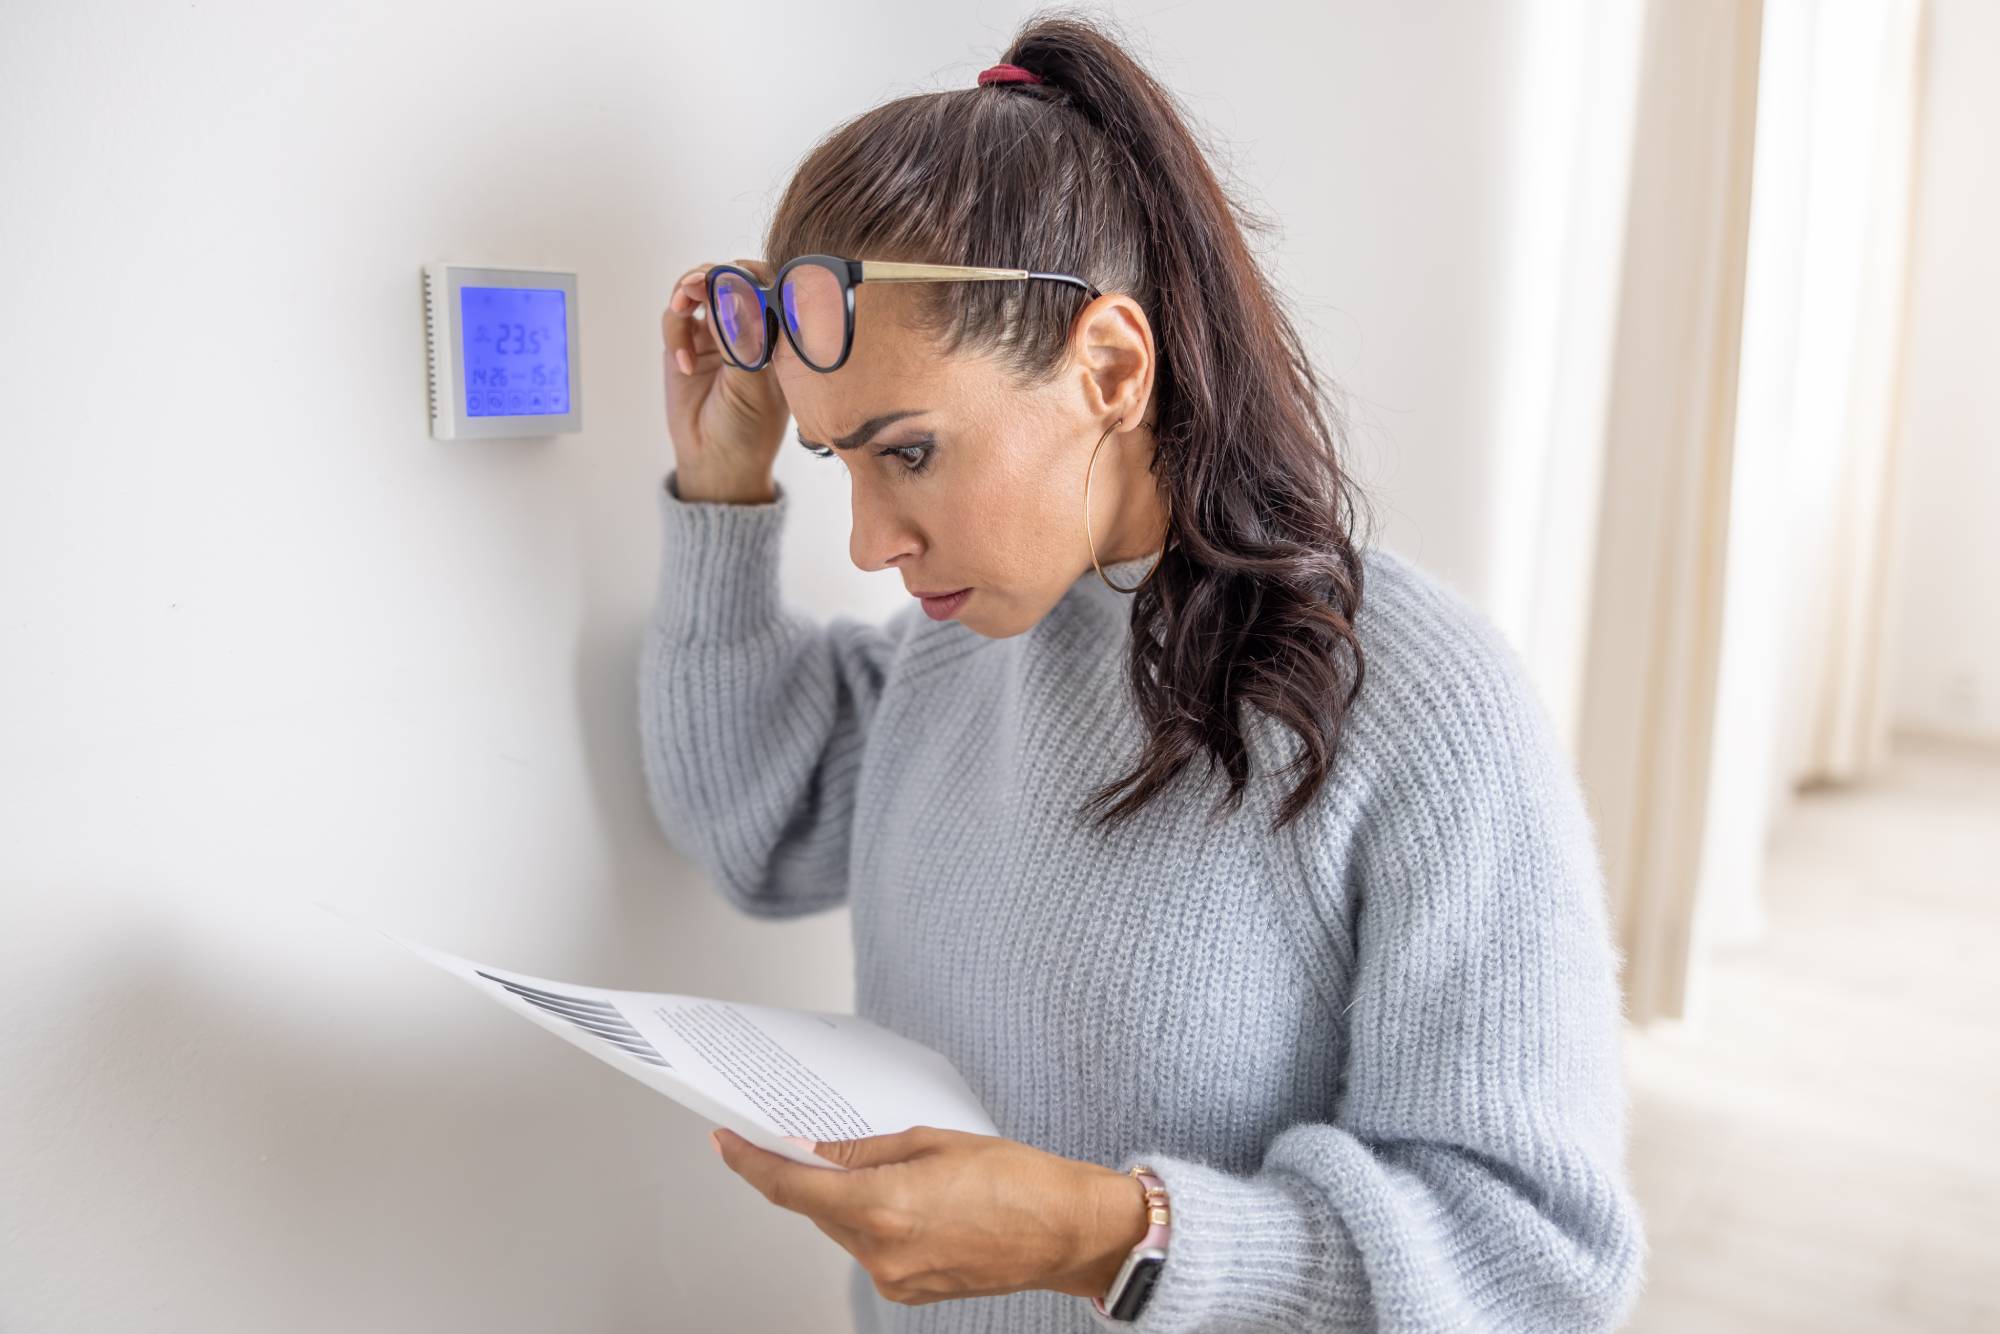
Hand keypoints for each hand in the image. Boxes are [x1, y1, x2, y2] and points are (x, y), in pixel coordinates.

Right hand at [661, 259, 791, 500]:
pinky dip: (676, 332)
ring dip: (689, 291)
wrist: (717, 462)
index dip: (749, 273)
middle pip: (729, 277)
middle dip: (714, 276)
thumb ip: (740, 337)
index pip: (768, 285)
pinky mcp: (685, 343)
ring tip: (683, 306)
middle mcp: (746, 325)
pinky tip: (686, 365)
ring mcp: (714, 332)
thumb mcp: (753, 383)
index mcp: (776, 332)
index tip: (735, 278)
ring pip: (698, 288)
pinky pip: (676, 318)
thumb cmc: (749, 429)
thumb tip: (727, 292)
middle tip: (698, 284)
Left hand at [710, 1124, 1150, 1305]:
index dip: (751, 1163)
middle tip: (798, 1139)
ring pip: (842, 1229)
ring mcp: (895, 1277)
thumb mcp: (932, 1141)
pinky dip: (869, 1220)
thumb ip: (864, 1151)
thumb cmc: (1016, 1178)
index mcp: (884, 1205)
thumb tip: (815, 1150)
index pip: (792, 1187)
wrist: (1066, 1231)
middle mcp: (881, 1251)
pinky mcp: (910, 1290)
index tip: (727, 1141)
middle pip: (815, 1208)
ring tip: (871, 1166)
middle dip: (804, 1173)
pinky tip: (897, 1197)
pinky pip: (870, 1249)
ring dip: (841, 1198)